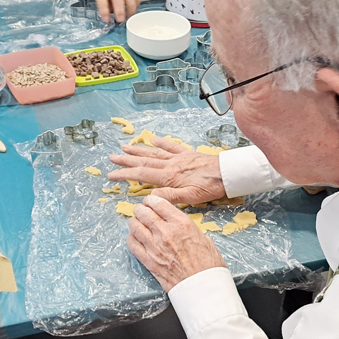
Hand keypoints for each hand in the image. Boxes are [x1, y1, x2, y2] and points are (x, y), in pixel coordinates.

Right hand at [108, 136, 226, 203]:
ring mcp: (178, 158)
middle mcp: (170, 165)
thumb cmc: (210, 187)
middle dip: (126, 160)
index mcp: (169, 177)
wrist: (227, 173)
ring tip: (125, 147)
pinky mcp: (187, 153)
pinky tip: (152, 139)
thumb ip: (169, 198)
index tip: (112, 174)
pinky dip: (160, 142)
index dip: (125, 175)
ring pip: (154, 153)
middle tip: (112, 157)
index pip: (142, 175)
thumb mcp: (190, 197)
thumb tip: (148, 199)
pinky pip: (171, 146)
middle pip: (144, 161)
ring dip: (138, 150)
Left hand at [127, 195, 226, 291]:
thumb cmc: (208, 264)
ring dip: (135, 221)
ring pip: (135, 226)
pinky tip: (135, 237)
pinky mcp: (148, 261)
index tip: (150, 200)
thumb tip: (178, 224)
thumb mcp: (203, 237)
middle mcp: (165, 232)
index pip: (159, 203)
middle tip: (142, 209)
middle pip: (144, 213)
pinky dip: (131, 238)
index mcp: (181, 224)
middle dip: (141, 209)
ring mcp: (154, 247)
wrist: (202, 286)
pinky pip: (132, 244)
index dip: (152, 200)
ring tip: (136, 221)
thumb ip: (187, 228)